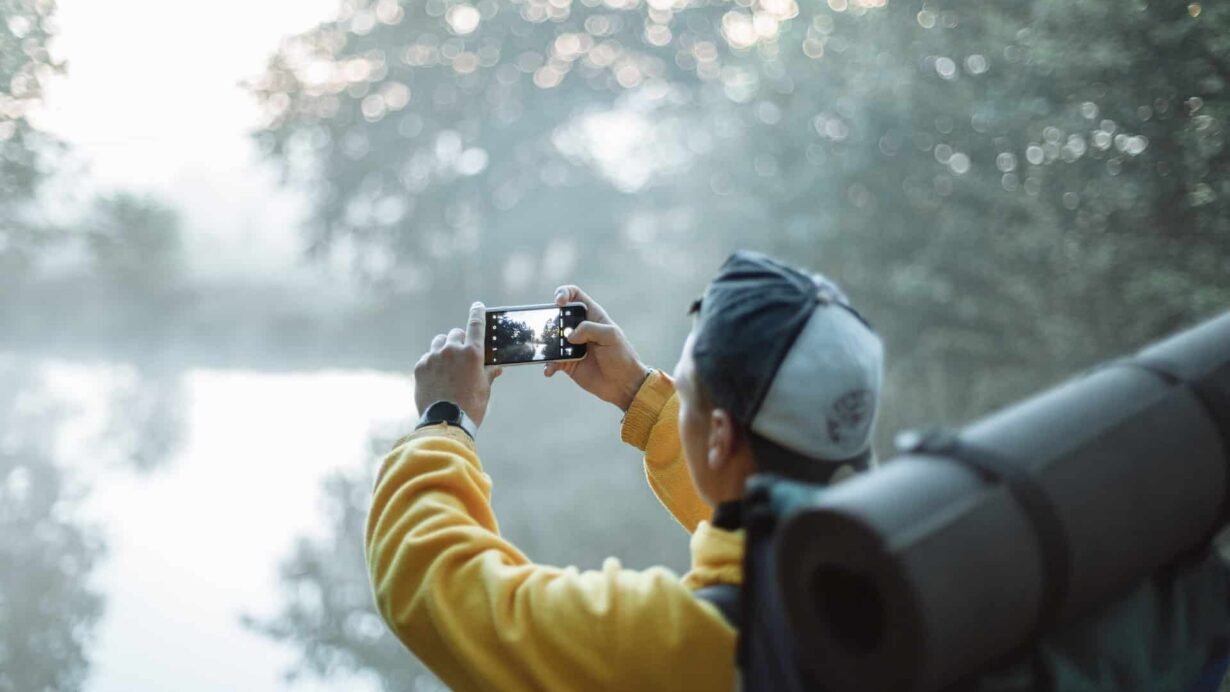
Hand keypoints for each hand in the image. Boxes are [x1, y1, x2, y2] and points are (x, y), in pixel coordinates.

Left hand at [414, 302, 503, 426]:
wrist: (446, 423)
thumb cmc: (471, 406)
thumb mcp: (485, 388)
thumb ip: (489, 372)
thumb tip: (496, 367)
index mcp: (472, 353)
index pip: (476, 324)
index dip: (477, 313)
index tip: (477, 306)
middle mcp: (452, 350)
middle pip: (455, 334)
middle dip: (459, 341)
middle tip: (461, 355)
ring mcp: (433, 357)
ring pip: (439, 343)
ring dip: (444, 349)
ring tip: (447, 365)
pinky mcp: (420, 367)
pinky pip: (427, 358)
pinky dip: (432, 363)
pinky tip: (436, 378)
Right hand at [544, 285, 649, 410]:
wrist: (623, 384)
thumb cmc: (621, 356)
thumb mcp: (611, 336)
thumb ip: (589, 329)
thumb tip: (569, 335)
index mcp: (591, 316)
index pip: (574, 295)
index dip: (564, 293)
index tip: (559, 302)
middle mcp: (579, 328)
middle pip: (557, 316)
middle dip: (549, 320)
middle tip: (551, 331)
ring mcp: (571, 346)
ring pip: (551, 339)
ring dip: (545, 344)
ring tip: (548, 352)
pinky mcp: (567, 363)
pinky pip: (552, 361)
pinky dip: (548, 364)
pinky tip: (550, 370)